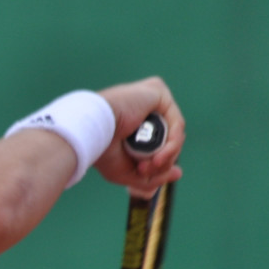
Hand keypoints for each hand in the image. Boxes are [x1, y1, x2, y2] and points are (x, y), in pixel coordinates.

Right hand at [95, 76, 185, 194]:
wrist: (90, 133)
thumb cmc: (100, 151)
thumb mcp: (126, 172)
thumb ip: (152, 175)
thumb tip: (178, 174)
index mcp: (132, 123)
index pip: (157, 144)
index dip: (156, 164)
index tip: (143, 174)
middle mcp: (142, 108)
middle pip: (167, 140)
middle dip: (161, 162)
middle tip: (144, 171)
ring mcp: (150, 98)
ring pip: (174, 133)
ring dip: (167, 156)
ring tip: (150, 165)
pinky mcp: (158, 92)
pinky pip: (176, 122)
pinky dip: (172, 144)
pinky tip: (159, 156)